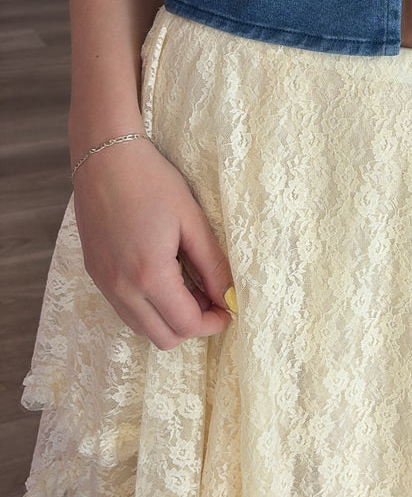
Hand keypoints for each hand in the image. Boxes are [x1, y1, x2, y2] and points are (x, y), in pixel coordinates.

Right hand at [72, 137, 234, 350]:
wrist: (104, 158)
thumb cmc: (152, 182)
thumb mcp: (191, 221)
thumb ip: (213, 265)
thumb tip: (230, 297)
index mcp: (149, 275)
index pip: (187, 325)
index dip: (214, 322)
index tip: (228, 308)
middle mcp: (121, 288)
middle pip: (164, 338)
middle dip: (192, 325)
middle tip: (209, 297)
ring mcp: (104, 284)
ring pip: (142, 328)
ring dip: (168, 318)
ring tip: (186, 284)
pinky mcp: (95, 274)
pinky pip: (125, 309)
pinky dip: (148, 306)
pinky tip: (162, 276)